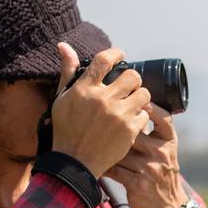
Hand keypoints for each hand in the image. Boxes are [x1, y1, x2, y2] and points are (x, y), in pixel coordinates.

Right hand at [48, 42, 151, 177]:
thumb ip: (68, 71)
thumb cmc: (66, 129)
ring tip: (132, 103)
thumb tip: (64, 45)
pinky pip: (145, 114)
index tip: (121, 56)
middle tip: (128, 86)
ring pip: (143, 93)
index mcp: (84, 89)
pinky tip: (131, 121)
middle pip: (132, 75)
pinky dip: (140, 117)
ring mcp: (118, 115)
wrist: (74, 163)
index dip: (117, 53)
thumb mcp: (62, 99)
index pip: (105, 59)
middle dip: (132, 79)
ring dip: (139, 96)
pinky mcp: (130, 130)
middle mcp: (102, 99)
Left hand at [103, 104, 183, 207]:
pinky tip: (96, 162)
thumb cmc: (161, 172)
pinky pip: (115, 169)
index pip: (163, 118)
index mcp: (170, 142)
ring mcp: (151, 169)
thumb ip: (152, 132)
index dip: (149, 107)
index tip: (134, 100)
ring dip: (106, 148)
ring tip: (93, 143)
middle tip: (100, 125)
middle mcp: (162, 154)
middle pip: (135, 132)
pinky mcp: (138, 184)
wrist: (169, 206)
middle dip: (117, 129)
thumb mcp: (165, 151)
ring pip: (121, 151)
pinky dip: (105, 165)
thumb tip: (130, 106)